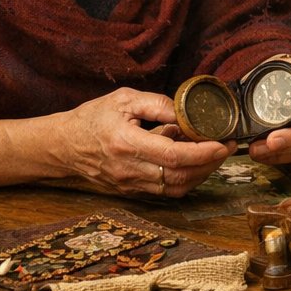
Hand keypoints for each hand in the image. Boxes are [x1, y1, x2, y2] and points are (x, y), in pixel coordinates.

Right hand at [59, 88, 234, 197]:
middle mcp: (129, 169)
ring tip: (214, 154)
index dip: (203, 152)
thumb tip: (188, 112)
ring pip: (176, 188)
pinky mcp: (131, 190)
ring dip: (201, 174)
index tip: (223, 143)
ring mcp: (129, 184)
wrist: (63, 145)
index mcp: (126, 144)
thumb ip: (158, 104)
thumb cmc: (92, 119)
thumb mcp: (124, 100)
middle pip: (180, 176)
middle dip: (210, 163)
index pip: (173, 155)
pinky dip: (186, 179)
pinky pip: (166, 190)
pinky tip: (194, 163)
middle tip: (227, 147)